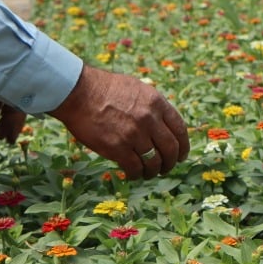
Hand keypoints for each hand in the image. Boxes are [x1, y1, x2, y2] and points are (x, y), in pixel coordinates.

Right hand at [49, 66, 190, 177]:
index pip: (180, 129)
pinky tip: (132, 175)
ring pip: (154, 162)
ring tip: (147, 173)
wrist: (79, 92)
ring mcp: (134, 134)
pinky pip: (135, 168)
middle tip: (166, 168)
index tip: (181, 154)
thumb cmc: (104, 89)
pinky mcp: (118, 148)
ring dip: (153, 171)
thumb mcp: (137, 89)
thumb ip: (152, 105)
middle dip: (171, 162)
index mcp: (157, 103)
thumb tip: (162, 123)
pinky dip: (136, 175)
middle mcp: (149, 119)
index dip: (183, 146)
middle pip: (171, 149)